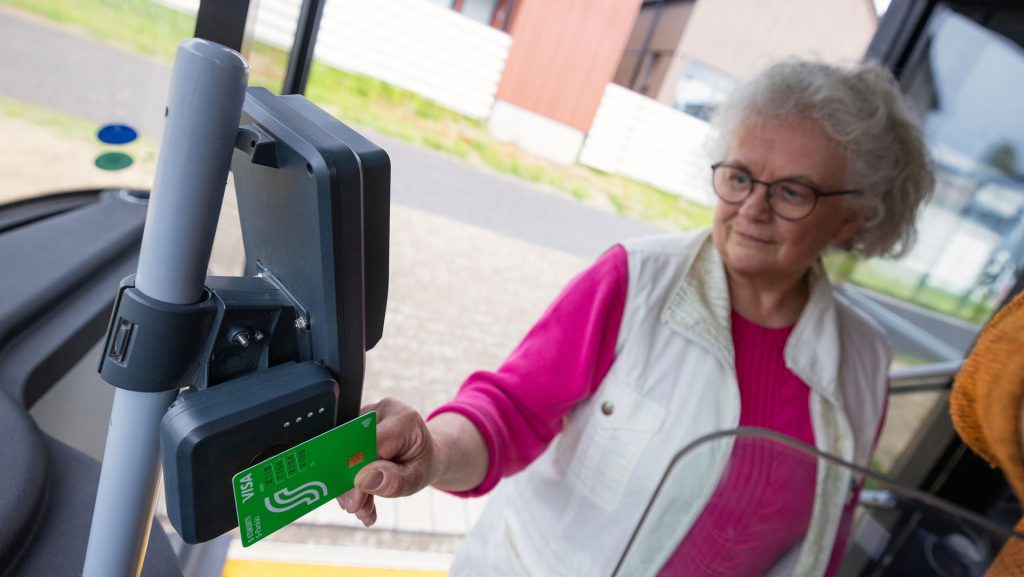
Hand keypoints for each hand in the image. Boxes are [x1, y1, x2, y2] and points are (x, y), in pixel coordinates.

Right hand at [335, 398, 439, 526]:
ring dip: (349, 486)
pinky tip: (361, 500)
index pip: (370, 444)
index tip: (354, 501)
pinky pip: (345, 455)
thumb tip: (363, 481)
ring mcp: (365, 417)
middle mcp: (381, 412)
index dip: (357, 472)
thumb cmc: (422, 462)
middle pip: (353, 448)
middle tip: (356, 509)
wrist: (424, 454)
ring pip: (344, 454)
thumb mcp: (417, 478)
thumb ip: (393, 480)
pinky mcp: (353, 428)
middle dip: (351, 484)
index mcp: (402, 420)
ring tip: (362, 509)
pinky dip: (350, 481)